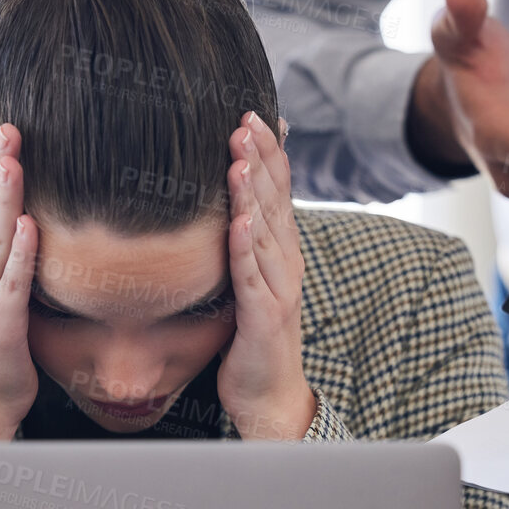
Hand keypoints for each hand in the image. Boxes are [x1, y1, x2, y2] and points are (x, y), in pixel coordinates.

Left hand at [217, 111, 317, 439]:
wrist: (270, 395)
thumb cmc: (254, 336)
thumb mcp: (249, 278)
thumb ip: (242, 241)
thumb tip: (223, 204)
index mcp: (281, 250)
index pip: (277, 190)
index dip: (268, 152)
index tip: (252, 113)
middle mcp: (286, 262)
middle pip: (274, 201)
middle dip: (260, 158)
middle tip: (244, 118)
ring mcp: (278, 289)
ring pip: (265, 231)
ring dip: (252, 194)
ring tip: (239, 158)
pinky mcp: (265, 317)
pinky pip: (253, 278)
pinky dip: (246, 249)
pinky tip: (238, 224)